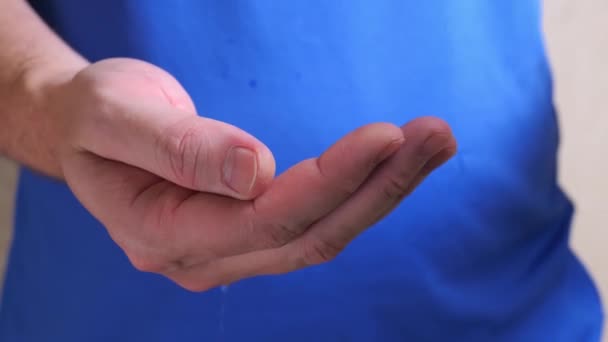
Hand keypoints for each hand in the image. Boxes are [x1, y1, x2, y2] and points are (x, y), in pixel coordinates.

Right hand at [52, 58, 455, 290]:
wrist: (82, 129)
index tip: (388, 136)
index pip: (265, 219)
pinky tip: (392, 165)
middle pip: (308, 235)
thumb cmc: (93, 118)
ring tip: (433, 144)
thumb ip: (179, 149)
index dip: (331, 181)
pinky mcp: (246, 229)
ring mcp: (226, 249)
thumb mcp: (115, 117)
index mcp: (161, 234)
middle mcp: (201, 257)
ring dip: (380, 190)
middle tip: (438, 137)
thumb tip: (256, 170)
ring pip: (319, 232)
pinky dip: (356, 192)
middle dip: (378, 187)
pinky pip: (311, 220)